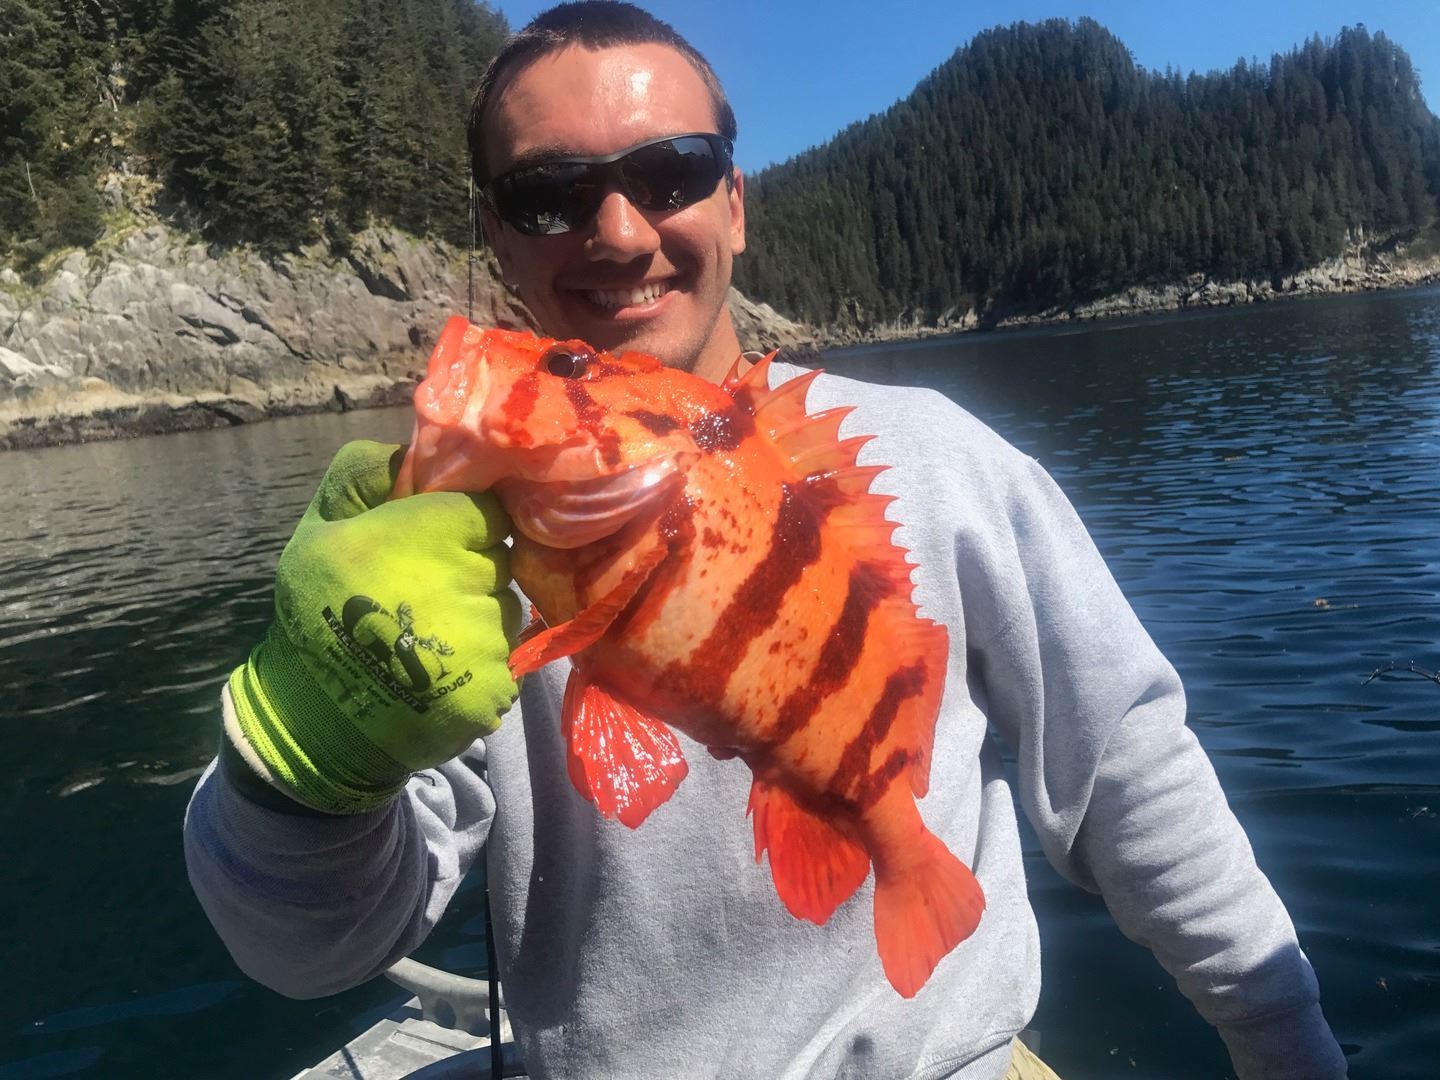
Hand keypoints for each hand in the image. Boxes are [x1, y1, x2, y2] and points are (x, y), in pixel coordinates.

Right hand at [227, 440, 519, 813]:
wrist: (315, 719)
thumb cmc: (315, 611)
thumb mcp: (318, 528)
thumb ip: (365, 475)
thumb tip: (415, 451)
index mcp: (423, 533)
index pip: (488, 512)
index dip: (468, 526)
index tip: (440, 546)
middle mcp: (462, 579)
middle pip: (502, 561)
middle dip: (474, 572)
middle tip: (428, 596)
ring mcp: (484, 638)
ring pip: (507, 611)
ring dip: (480, 620)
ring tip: (430, 639)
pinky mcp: (494, 687)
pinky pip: (507, 660)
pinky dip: (481, 666)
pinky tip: (440, 674)